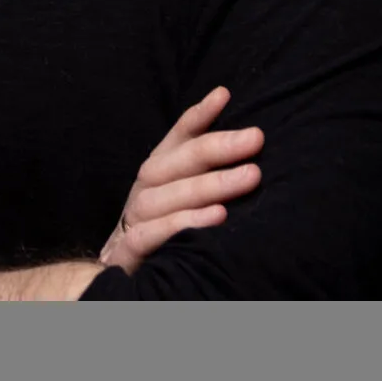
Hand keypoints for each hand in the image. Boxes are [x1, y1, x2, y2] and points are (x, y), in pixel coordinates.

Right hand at [97, 86, 262, 273]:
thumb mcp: (188, 203)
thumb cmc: (169, 239)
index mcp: (156, 178)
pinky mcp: (125, 257)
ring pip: (160, 199)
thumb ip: (209, 175)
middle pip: (171, 165)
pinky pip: (147, 238)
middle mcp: (142, 195)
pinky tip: (215, 220)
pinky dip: (178, 226)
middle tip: (256, 138)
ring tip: (247, 178)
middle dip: (216, 148)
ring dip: (205, 187)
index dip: (197, 116)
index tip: (224, 96)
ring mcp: (132, 224)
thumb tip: (248, 140)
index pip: (175, 140)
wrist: (128, 284)